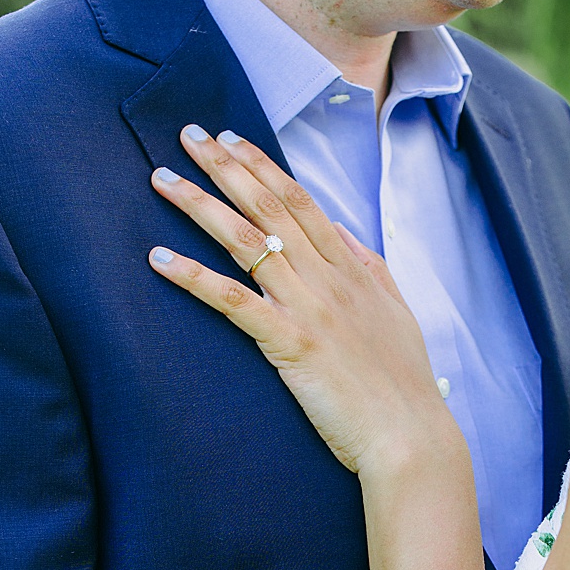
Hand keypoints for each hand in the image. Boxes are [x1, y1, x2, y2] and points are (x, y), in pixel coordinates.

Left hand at [146, 124, 461, 479]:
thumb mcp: (391, 310)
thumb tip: (338, 233)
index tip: (229, 138)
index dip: (261, 165)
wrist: (410, 435)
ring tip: (161, 180)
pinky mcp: (290, 343)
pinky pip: (233, 301)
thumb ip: (365, 267)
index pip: (299, 200)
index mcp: (352, 267)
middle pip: (268, 207)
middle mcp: (329, 277)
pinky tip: (159, 258)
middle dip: (224, 166)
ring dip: (199, 206)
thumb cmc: (398, 382)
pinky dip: (193, 276)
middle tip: (186, 134)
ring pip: (246, 241)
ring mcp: (310, 307)